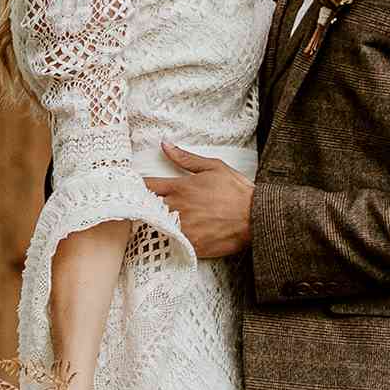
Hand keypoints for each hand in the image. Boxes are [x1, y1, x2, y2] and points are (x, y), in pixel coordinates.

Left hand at [147, 142, 254, 256]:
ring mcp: (181, 228)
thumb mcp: (213, 167)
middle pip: (145, 208)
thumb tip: (165, 144)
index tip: (133, 187)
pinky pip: (168, 244)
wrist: (255, 217)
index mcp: (179, 188)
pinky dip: (164, 240)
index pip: (146, 186)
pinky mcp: (189, 245)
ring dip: (150, 225)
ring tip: (149, 224)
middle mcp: (176, 208)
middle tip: (138, 207)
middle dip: (141, 207)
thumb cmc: (236, 191)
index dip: (137, 186)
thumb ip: (185, 157)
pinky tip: (166, 238)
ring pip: (153, 228)